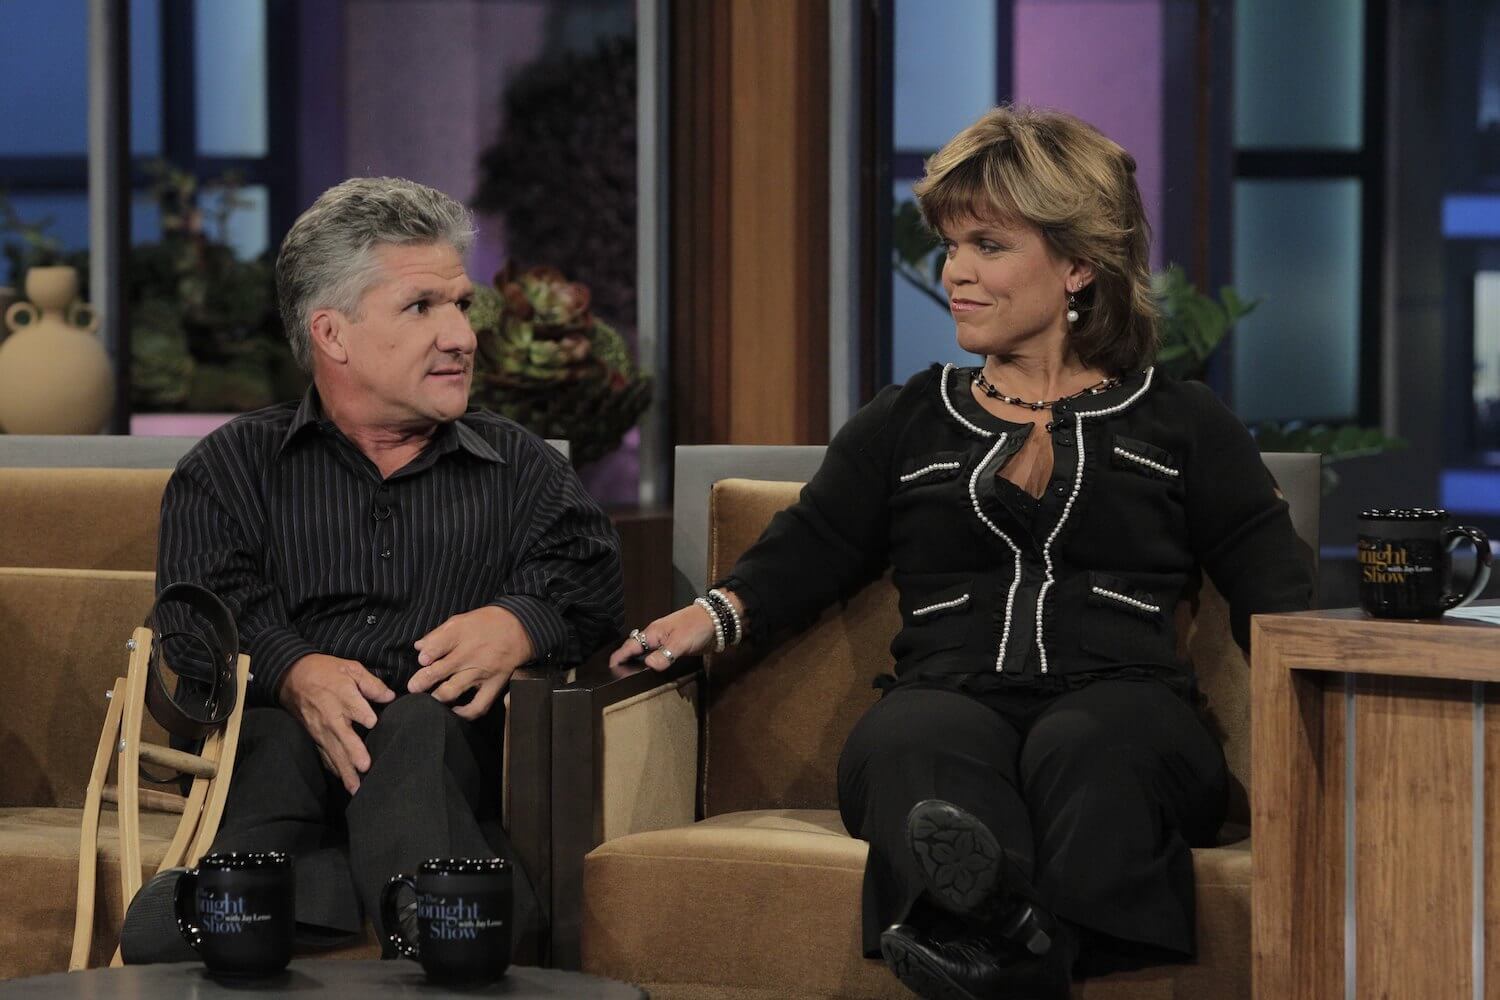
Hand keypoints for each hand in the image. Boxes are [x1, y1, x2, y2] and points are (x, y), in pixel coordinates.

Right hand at [278, 653, 395, 793]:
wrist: (292, 677)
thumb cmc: (326, 671)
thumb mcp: (350, 668)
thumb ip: (371, 684)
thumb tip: (390, 697)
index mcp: (342, 695)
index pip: (355, 708)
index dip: (365, 715)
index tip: (373, 722)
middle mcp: (331, 716)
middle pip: (344, 736)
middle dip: (353, 753)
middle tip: (365, 767)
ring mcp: (321, 729)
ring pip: (334, 752)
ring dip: (345, 770)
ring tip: (355, 788)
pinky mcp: (314, 737)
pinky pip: (324, 755)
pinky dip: (333, 768)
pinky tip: (343, 780)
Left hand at [408, 606, 532, 719]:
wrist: (522, 627)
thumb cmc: (489, 622)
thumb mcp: (461, 620)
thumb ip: (438, 634)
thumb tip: (419, 648)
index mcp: (459, 635)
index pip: (434, 648)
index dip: (424, 657)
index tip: (422, 661)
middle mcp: (468, 654)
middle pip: (438, 672)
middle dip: (421, 682)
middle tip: (413, 687)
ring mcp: (481, 672)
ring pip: (452, 690)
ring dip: (436, 697)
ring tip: (428, 700)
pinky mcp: (494, 685)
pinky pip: (478, 706)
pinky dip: (464, 713)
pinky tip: (454, 712)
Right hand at [607, 597, 730, 672]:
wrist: (718, 620)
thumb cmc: (696, 627)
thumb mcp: (679, 642)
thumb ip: (664, 655)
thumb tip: (648, 666)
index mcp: (653, 633)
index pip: (630, 646)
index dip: (619, 657)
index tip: (609, 668)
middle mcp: (657, 638)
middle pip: (637, 651)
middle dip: (628, 662)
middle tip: (620, 678)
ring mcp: (667, 643)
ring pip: (649, 655)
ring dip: (642, 664)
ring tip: (634, 679)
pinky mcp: (677, 648)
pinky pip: (661, 658)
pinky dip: (656, 665)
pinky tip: (655, 674)